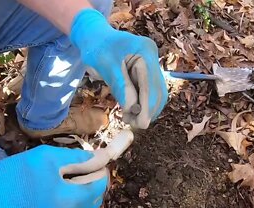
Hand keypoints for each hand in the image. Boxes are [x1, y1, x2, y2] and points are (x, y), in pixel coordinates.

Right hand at [0, 145, 107, 207]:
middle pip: (93, 201)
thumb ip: (77, 158)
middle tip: (78, 170)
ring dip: (78, 197)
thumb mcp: (46, 158)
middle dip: (90, 184)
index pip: (100, 184)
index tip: (95, 161)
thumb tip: (100, 157)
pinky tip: (49, 200)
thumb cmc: (14, 177)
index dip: (100, 170)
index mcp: (70, 200)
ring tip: (60, 184)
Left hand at [70, 9, 167, 128]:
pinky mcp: (147, 73)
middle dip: (148, 110)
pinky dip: (142, 104)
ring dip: (147, 109)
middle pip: (158, 90)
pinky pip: (149, 92)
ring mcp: (152, 65)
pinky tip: (132, 112)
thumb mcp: (105, 67)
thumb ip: (120, 87)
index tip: (142, 124)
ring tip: (130, 120)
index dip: (148, 106)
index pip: (151, 84)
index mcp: (145, 51)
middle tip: (135, 125)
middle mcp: (152, 58)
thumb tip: (132, 110)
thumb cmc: (97, 49)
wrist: (95, 37)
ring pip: (156, 93)